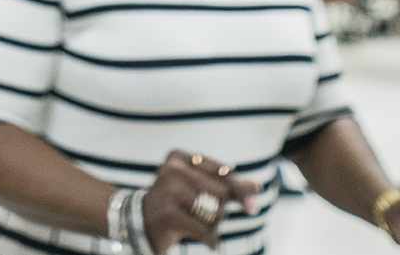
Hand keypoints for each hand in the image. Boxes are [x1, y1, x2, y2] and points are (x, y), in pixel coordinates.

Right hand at [142, 151, 259, 252]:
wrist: (143, 223)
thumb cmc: (177, 202)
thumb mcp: (199, 187)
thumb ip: (227, 185)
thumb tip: (256, 186)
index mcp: (179, 157)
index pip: (222, 172)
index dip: (241, 187)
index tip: (255, 196)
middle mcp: (171, 170)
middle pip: (221, 193)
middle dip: (222, 209)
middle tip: (209, 216)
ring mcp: (168, 191)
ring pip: (215, 212)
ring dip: (214, 225)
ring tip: (197, 224)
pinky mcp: (169, 215)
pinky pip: (206, 230)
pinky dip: (212, 240)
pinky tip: (211, 242)